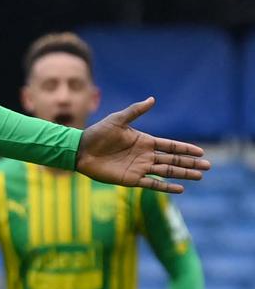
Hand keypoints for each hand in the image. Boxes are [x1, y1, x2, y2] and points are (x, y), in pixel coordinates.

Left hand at [76, 97, 209, 193]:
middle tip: (208, 166)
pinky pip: (152, 184)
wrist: (80, 150)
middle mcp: (145, 155)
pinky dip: (166, 187)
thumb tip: (152, 99)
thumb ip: (135, 111)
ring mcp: (139, 168)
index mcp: (144, 141)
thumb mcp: (118, 120)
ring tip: (199, 176)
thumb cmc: (97, 133)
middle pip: (173, 160)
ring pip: (167, 172)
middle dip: (190, 163)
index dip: (185, 149)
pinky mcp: (131, 179)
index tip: (201, 152)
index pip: (170, 146)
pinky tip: (180, 189)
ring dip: (183, 174)